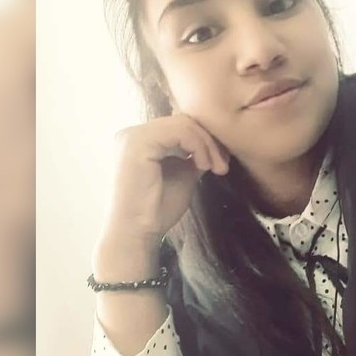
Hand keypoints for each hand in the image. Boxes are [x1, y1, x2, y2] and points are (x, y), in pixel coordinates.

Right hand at [100, 114, 230, 252]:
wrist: (136, 234)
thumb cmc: (157, 211)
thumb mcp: (183, 175)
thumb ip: (193, 156)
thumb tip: (215, 143)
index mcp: (140, 141)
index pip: (180, 126)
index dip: (205, 139)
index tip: (222, 163)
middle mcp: (132, 133)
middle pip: (183, 121)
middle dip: (209, 141)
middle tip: (223, 166)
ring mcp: (133, 136)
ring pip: (184, 123)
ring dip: (207, 144)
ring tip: (215, 168)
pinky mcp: (137, 142)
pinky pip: (179, 131)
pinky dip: (198, 145)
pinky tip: (202, 166)